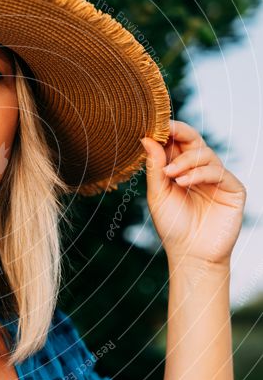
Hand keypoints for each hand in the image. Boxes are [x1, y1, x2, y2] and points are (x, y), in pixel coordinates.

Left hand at [140, 119, 245, 265]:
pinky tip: (183, 183)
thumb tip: (147, 138)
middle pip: (194, 140)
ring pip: (205, 154)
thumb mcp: (157, 195)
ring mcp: (218, 179)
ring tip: (171, 175)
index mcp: (181, 169)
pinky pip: (218, 172)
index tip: (155, 125)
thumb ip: (154, 167)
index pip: (177, 142)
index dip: (168, 131)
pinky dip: (199, 174)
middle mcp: (200, 170)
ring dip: (185, 161)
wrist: (191, 254)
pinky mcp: (233, 189)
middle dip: (179, 133)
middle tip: (164, 132)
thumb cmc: (172, 226)